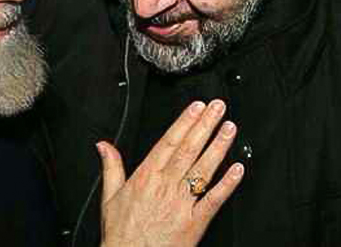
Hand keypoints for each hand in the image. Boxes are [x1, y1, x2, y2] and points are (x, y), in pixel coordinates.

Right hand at [97, 100, 243, 246]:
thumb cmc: (121, 235)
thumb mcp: (109, 197)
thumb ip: (111, 167)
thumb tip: (103, 146)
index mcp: (145, 177)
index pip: (169, 142)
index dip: (185, 122)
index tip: (197, 107)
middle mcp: (165, 187)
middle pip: (189, 150)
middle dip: (205, 126)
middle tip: (218, 108)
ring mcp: (181, 204)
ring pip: (203, 169)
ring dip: (219, 147)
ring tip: (229, 128)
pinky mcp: (195, 223)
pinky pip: (214, 200)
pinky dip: (227, 184)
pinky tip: (237, 169)